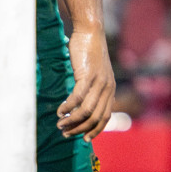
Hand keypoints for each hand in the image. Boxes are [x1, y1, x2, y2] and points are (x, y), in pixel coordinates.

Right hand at [58, 26, 114, 141]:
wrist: (90, 32)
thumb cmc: (89, 54)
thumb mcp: (95, 74)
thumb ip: (92, 90)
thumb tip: (82, 106)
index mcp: (111, 89)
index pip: (106, 117)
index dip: (95, 130)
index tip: (84, 139)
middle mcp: (108, 87)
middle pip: (95, 117)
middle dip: (80, 129)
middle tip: (65, 133)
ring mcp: (99, 81)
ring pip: (86, 110)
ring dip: (72, 121)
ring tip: (60, 124)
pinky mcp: (88, 75)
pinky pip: (78, 97)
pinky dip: (68, 107)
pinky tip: (60, 111)